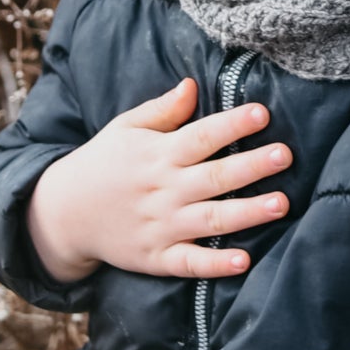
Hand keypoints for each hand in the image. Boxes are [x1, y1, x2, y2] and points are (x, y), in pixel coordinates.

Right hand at [25, 76, 291, 281]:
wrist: (64, 213)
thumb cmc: (103, 163)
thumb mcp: (125, 128)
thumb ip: (162, 110)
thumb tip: (193, 85)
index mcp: (158, 154)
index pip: (201, 136)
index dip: (232, 125)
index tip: (262, 113)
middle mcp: (163, 190)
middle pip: (214, 177)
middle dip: (250, 166)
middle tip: (284, 155)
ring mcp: (161, 226)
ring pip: (211, 220)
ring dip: (247, 213)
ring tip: (281, 203)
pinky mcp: (157, 257)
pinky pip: (190, 263)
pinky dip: (215, 264)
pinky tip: (244, 261)